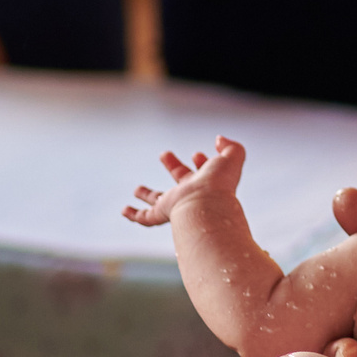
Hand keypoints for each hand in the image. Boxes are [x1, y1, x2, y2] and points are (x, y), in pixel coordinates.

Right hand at [125, 136, 247, 226]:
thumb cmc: (220, 183)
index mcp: (207, 181)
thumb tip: (219, 139)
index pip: (202, 171)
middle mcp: (191, 194)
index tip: (197, 154)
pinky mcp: (163, 213)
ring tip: (137, 189)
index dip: (201, 162)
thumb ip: (230, 147)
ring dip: (148, 195)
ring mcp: (176, 205)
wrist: (207, 206)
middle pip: (181, 180)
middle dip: (174, 167)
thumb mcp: (231, 157)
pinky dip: (134, 215)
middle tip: (165, 155)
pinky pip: (146, 217)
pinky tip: (125, 210)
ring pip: (159, 201)